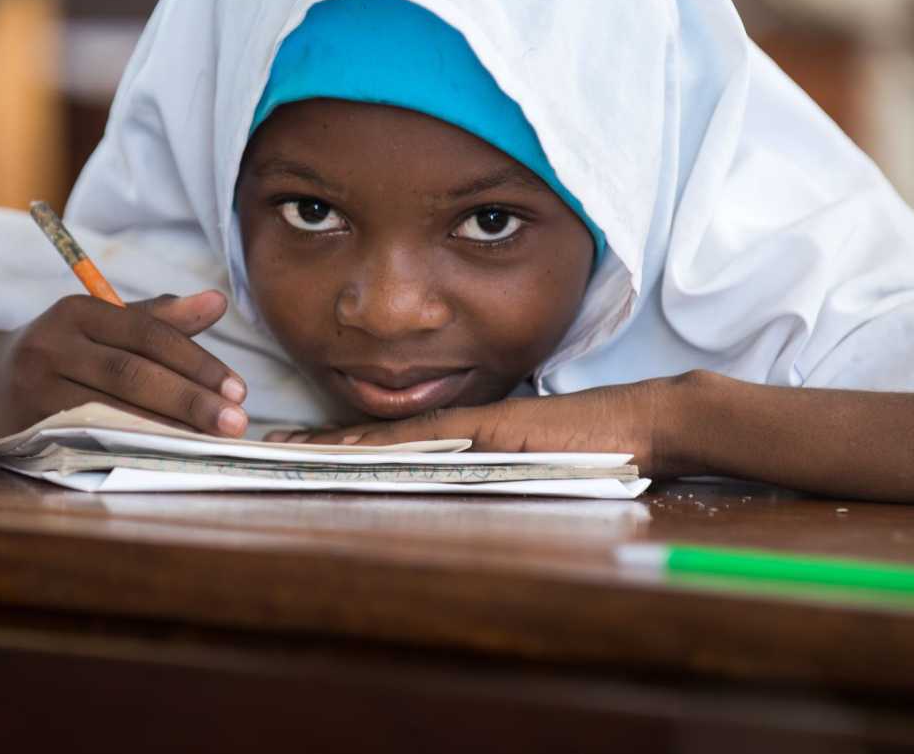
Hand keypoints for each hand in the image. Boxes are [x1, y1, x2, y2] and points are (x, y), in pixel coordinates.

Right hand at [0, 291, 247, 441]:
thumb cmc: (60, 353)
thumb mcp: (101, 326)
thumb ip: (161, 319)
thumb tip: (220, 301)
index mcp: (78, 311)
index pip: (149, 334)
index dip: (197, 362)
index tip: (239, 390)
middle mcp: (52, 343)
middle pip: (133, 373)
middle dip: (190, 399)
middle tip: (237, 422)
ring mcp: (34, 387)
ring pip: (110, 409)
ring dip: (166, 429)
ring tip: (208, 442)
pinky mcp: (26, 427)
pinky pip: (88, 439)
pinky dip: (130, 447)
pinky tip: (164, 456)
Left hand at [266, 379, 671, 475]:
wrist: (641, 423)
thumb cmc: (594, 450)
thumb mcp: (532, 465)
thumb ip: (495, 470)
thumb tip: (462, 490)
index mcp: (467, 436)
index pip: (393, 443)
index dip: (344, 445)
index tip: (298, 449)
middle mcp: (461, 428)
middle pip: (379, 437)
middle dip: (323, 444)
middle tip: (271, 447)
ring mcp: (472, 428)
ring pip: (390, 437)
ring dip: (338, 446)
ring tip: (290, 450)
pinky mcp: (489, 432)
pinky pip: (425, 443)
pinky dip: (383, 449)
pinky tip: (349, 454)